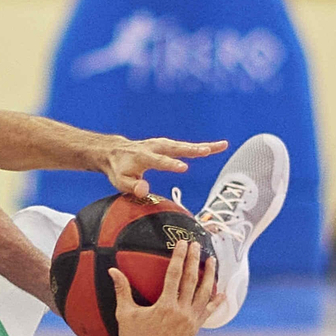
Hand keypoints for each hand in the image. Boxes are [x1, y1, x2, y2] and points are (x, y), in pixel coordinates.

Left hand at [101, 136, 227, 198]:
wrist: (114, 152)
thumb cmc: (119, 169)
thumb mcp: (120, 181)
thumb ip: (132, 186)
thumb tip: (145, 190)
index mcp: (143, 157)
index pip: (159, 161)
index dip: (171, 164)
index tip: (183, 168)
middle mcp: (154, 147)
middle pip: (176, 148)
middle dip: (192, 149)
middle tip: (208, 150)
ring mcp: (161, 144)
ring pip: (184, 145)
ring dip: (202, 146)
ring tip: (221, 146)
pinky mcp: (166, 145)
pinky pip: (184, 146)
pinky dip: (199, 146)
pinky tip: (213, 148)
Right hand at [109, 240, 222, 335]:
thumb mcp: (124, 312)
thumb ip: (121, 289)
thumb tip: (112, 269)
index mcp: (165, 306)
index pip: (175, 275)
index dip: (179, 257)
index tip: (183, 243)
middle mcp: (181, 313)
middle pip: (191, 281)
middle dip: (195, 260)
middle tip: (197, 245)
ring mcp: (189, 321)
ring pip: (204, 294)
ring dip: (209, 276)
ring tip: (212, 261)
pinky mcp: (193, 329)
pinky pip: (207, 312)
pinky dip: (215, 302)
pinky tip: (221, 293)